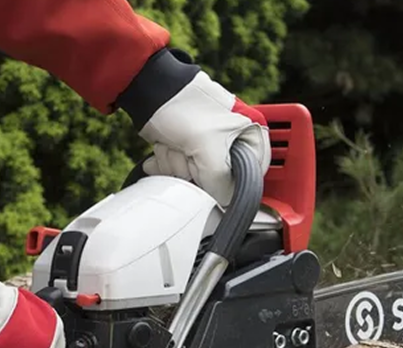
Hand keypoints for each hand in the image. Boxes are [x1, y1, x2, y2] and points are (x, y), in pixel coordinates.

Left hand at [117, 49, 270, 206]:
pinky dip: (166, 163)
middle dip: (192, 170)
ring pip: (195, 178)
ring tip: (173, 143)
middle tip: (187, 151)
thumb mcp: (208, 149)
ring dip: (176, 165)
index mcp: (252, 135)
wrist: (150, 90)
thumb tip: (224, 203)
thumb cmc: (183, 105)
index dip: (226, 182)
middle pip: (218, 181)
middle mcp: (234, 141)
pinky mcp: (189, 149)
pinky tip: (163, 147)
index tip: (209, 174)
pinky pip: (180, 172)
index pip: (250, 178)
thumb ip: (221, 182)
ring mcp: (210, 146)